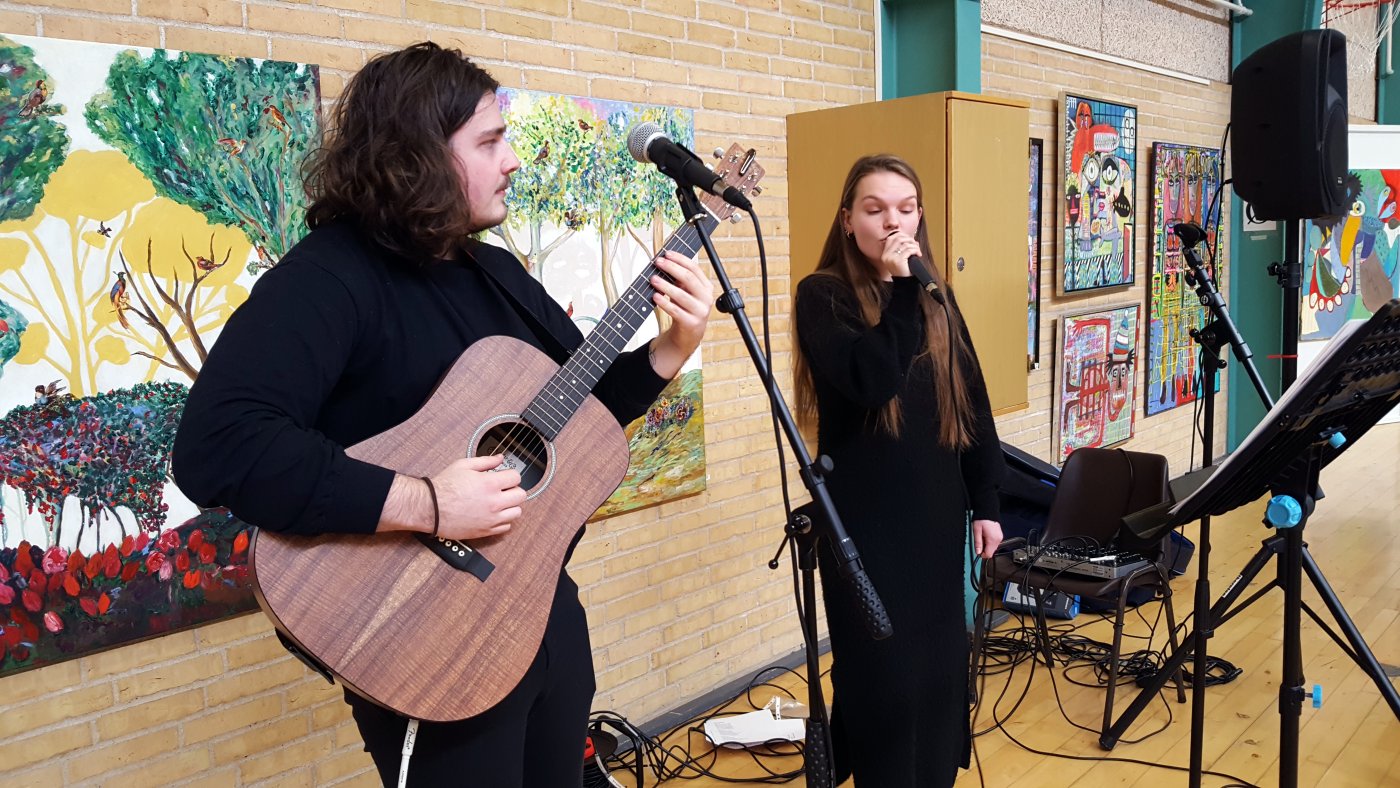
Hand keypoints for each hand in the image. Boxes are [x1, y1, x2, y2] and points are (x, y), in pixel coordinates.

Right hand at [428, 455, 525, 539]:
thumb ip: (485, 461)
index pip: (516, 478)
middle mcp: (494, 502)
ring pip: (517, 512)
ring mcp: (491, 518)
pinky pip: (506, 527)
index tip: (504, 477)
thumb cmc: (443, 487)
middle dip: (513, 490)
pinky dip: (503, 520)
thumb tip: (500, 458)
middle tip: (503, 489)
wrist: (430, 508)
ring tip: (499, 502)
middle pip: (521, 495)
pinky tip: (493, 514)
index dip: (510, 475)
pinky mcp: (486, 531)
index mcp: (489, 484)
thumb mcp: (463, 465)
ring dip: (510, 506)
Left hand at [648, 249, 713, 377]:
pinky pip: (675, 310)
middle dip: (671, 268)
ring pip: (681, 295)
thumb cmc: (685, 309)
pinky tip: (655, 296)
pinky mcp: (690, 323)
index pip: (694, 268)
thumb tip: (664, 262)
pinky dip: (664, 302)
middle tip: (658, 263)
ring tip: (653, 279)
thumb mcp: (686, 292)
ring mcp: (699, 311)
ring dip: (665, 285)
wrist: (689, 335)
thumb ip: (680, 279)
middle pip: (689, 278)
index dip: (680, 259)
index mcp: (706, 287)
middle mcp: (706, 298)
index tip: (667, 253)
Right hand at [880, 230, 918, 278]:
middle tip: (915, 244)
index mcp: (885, 254)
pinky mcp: (898, 261)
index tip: (909, 238)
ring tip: (918, 250)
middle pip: (898, 239)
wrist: (904, 283)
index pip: (891, 238)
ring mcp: (892, 258)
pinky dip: (916, 250)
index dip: (901, 235)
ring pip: (905, 244)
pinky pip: (909, 250)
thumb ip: (902, 248)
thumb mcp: (900, 258)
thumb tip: (911, 238)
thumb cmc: (903, 270)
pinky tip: (918, 254)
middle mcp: (886, 255)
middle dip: (909, 239)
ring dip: (914, 246)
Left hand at [971, 519, 1002, 559]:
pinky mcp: (999, 535)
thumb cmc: (982, 519)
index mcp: (993, 540)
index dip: (982, 554)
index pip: (988, 554)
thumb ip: (977, 543)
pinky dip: (989, 541)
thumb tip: (978, 552)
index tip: (978, 550)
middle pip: (991, 551)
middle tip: (980, 540)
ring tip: (983, 536)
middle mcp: (998, 539)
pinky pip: (994, 542)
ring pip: (992, 547)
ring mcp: (1000, 537)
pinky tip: (986, 535)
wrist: (988, 511)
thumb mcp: (976, 531)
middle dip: (984, 548)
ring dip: (986, 544)